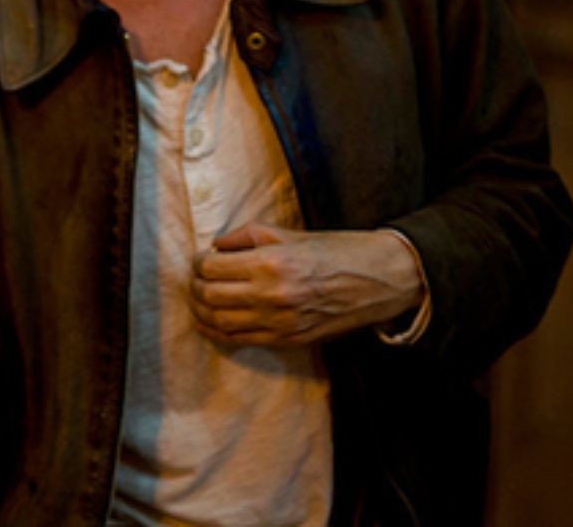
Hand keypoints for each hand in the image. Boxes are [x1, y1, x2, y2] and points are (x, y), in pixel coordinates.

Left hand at [187, 223, 423, 346]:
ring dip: (201, 310)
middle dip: (194, 286)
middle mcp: (272, 296)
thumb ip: (246, 236)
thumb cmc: (334, 251)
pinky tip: (210, 322)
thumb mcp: (288, 233)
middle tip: (195, 278)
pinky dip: (218, 331)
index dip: (198, 263)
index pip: (211, 267)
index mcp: (270, 264)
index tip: (200, 260)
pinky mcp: (288, 340)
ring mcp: (280, 322)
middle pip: (209, 295)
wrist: (378, 280)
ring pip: (219, 321)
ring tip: (199, 299)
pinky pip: (240, 340)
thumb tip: (215, 247)